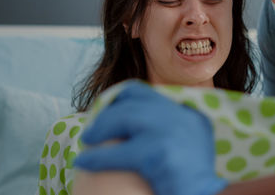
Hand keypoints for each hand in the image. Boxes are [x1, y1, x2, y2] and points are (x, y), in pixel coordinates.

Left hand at [73, 80, 226, 194]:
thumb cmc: (190, 180)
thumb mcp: (187, 143)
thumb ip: (166, 127)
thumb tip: (127, 119)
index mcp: (187, 113)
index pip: (143, 93)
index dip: (119, 101)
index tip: (105, 114)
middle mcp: (182, 116)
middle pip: (132, 102)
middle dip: (106, 115)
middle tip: (91, 132)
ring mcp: (172, 131)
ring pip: (125, 118)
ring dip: (100, 128)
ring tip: (87, 141)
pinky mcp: (159, 152)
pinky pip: (118, 152)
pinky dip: (97, 157)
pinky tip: (84, 162)